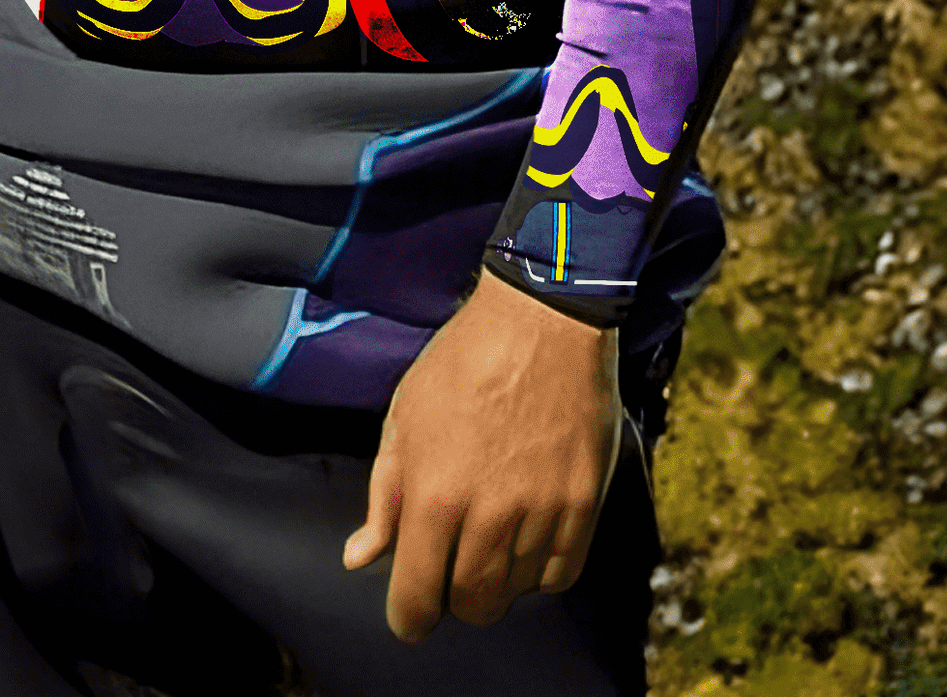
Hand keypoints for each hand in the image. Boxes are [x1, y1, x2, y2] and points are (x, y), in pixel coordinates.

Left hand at [340, 273, 619, 639]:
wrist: (541, 326)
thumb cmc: (461, 366)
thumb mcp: (403, 423)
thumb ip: (385, 498)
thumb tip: (362, 558)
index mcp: (434, 496)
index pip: (419, 593)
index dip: (410, 618)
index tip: (409, 620)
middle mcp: (489, 515)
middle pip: (472, 602)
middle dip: (454, 600)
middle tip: (448, 573)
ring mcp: (542, 513)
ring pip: (517, 591)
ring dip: (497, 583)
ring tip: (485, 543)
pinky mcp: (584, 505)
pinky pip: (561, 574)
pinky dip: (540, 574)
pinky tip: (524, 544)